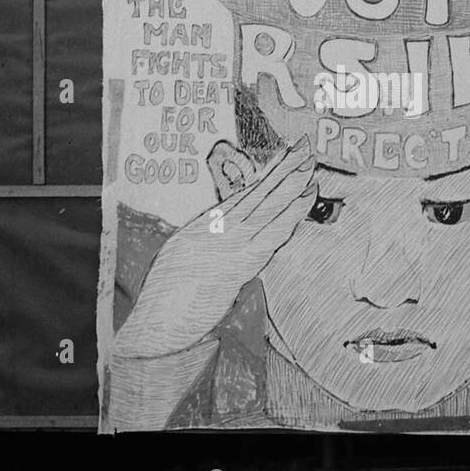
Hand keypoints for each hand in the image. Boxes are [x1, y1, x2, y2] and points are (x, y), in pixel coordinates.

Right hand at [114, 138, 316, 357]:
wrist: (158, 324)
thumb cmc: (167, 300)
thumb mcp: (182, 261)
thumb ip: (206, 244)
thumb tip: (226, 236)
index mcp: (203, 225)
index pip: (244, 195)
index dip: (267, 174)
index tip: (285, 156)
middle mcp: (216, 229)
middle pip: (258, 193)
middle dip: (284, 169)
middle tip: (305, 146)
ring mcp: (229, 245)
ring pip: (268, 208)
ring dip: (292, 185)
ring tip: (311, 166)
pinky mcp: (240, 264)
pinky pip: (272, 234)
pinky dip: (290, 213)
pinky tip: (305, 198)